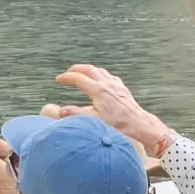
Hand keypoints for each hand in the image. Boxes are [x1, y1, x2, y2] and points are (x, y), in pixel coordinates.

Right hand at [54, 64, 172, 153]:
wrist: (137, 123)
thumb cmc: (117, 124)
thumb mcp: (93, 120)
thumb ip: (74, 114)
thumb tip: (57, 110)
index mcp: (98, 90)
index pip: (78, 78)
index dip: (66, 77)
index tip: (58, 79)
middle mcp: (107, 83)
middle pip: (89, 69)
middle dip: (76, 69)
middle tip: (68, 73)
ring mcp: (116, 84)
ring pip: (99, 70)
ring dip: (88, 70)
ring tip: (81, 74)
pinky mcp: (122, 87)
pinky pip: (108, 75)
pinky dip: (100, 74)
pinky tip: (100, 80)